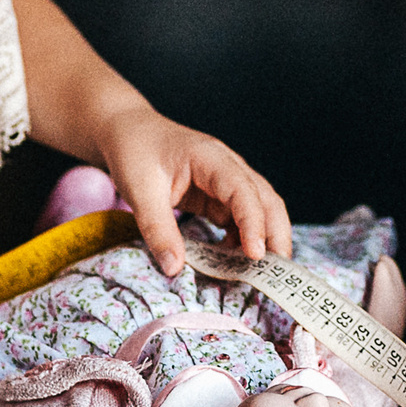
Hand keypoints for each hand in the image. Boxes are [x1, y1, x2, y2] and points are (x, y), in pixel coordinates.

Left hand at [92, 104, 292, 276]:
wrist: (128, 132)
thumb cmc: (135, 152)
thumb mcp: (140, 191)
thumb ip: (158, 230)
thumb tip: (174, 269)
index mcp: (211, 158)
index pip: (243, 191)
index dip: (253, 223)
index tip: (256, 254)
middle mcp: (228, 168)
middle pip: (266, 200)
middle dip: (276, 235)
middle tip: (277, 273)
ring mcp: (226, 183)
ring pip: (259, 211)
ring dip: (265, 240)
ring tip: (260, 274)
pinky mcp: (218, 197)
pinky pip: (239, 220)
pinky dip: (243, 241)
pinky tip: (233, 262)